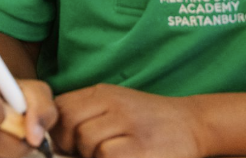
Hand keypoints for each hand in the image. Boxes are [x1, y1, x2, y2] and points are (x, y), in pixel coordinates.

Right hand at [0, 70, 56, 157]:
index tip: (12, 118)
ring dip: (6, 155)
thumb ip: (41, 110)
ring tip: (16, 143)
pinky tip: (3, 149)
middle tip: (27, 141)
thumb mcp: (38, 94)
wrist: (7, 103)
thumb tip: (34, 137)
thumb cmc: (20, 97)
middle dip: (12, 145)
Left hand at [53, 84, 205, 157]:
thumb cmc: (148, 122)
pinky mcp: (140, 148)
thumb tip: (52, 140)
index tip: (67, 144)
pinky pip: (106, 156)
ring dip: (93, 155)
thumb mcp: (115, 108)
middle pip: (70, 124)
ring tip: (111, 154)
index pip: (61, 107)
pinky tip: (126, 156)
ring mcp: (128, 124)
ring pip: (87, 141)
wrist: (193, 124)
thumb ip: (85, 116)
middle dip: (71, 145)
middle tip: (87, 153)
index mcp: (102, 93)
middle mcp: (114, 104)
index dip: (57, 130)